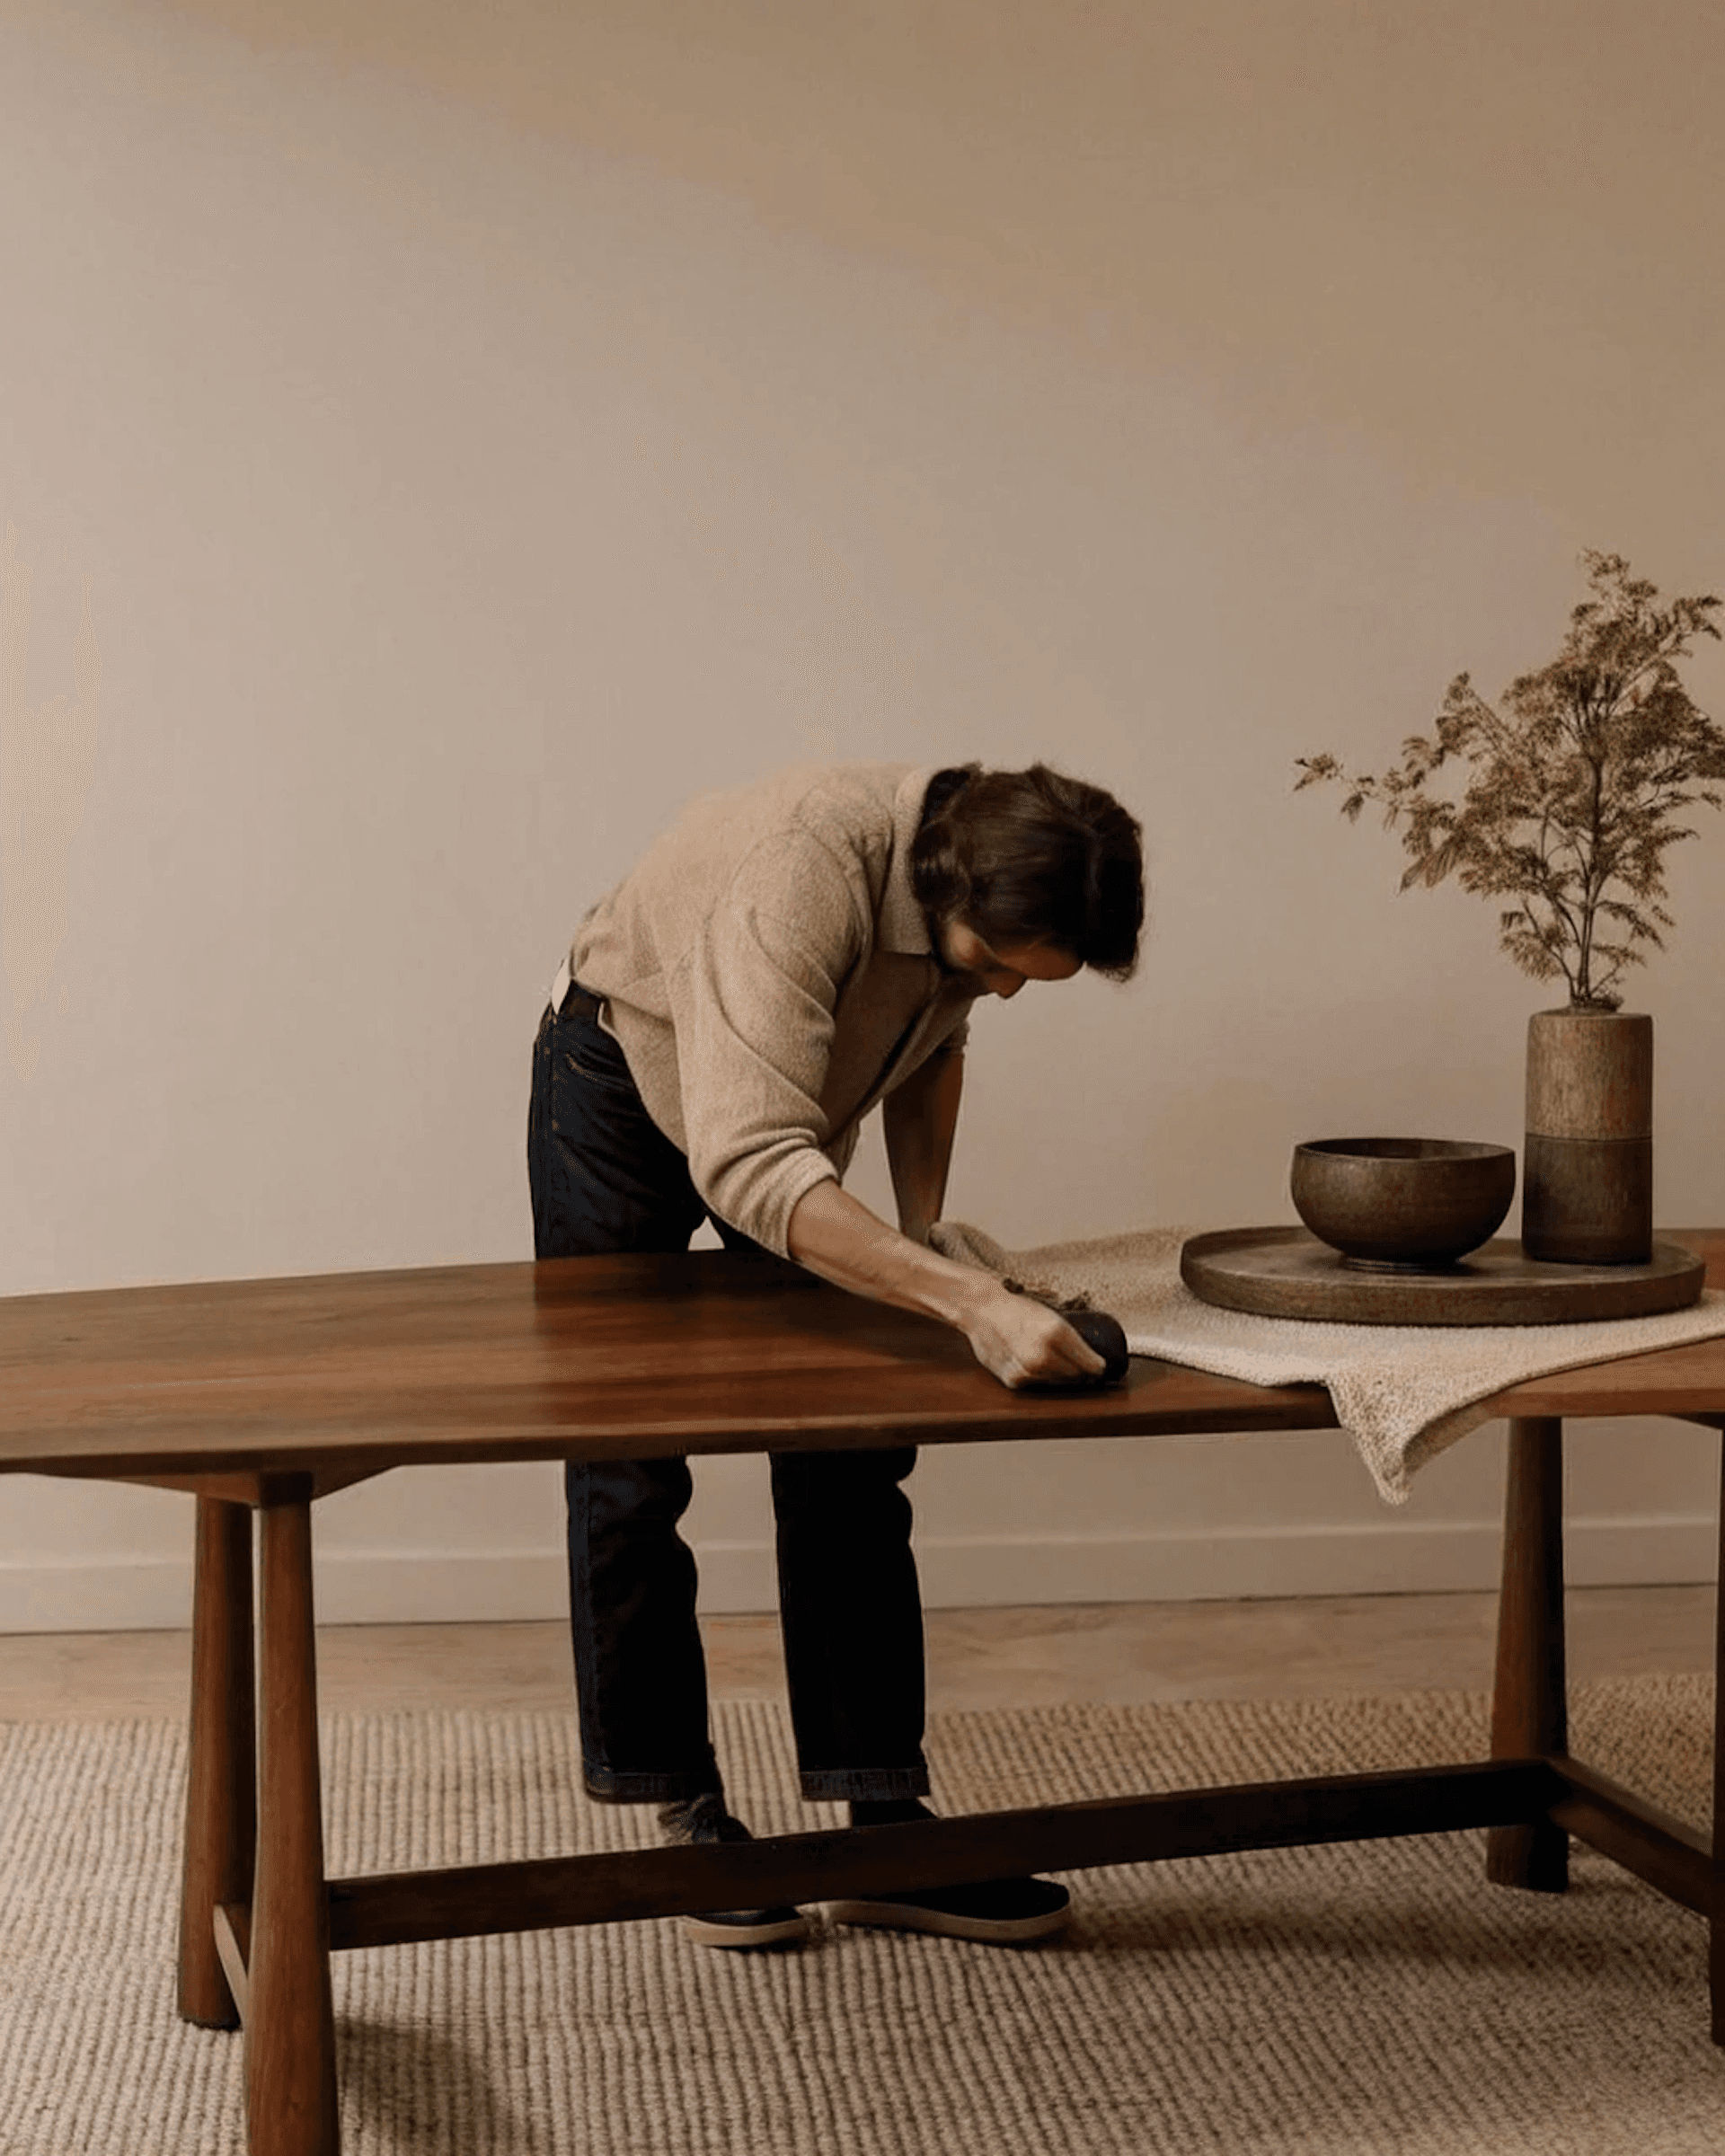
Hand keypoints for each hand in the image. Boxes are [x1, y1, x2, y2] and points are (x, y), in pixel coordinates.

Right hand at [963, 1283, 1107, 1388]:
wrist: (982, 1309)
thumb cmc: (1015, 1308)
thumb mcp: (1050, 1315)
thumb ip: (1070, 1337)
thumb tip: (1091, 1357)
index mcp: (1058, 1332)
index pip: (1092, 1364)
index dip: (1098, 1366)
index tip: (1098, 1367)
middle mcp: (1043, 1354)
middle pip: (1076, 1375)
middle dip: (1080, 1371)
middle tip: (1078, 1364)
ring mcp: (1028, 1369)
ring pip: (1058, 1383)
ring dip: (1060, 1376)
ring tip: (1054, 1361)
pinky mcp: (1014, 1378)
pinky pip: (1038, 1384)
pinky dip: (1040, 1377)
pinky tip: (1035, 1364)